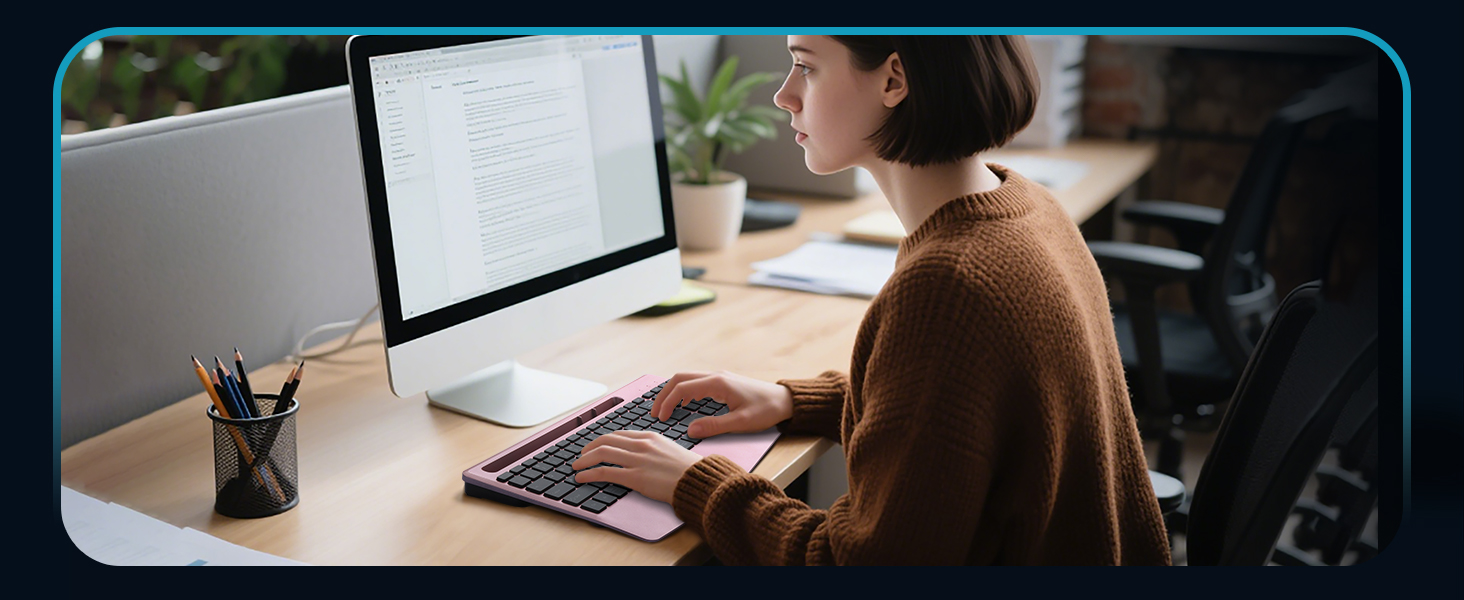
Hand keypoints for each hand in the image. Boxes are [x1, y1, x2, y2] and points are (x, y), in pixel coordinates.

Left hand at [571, 431, 701, 503]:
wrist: (698, 480)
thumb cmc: (689, 469)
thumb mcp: (670, 450)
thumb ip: (654, 449)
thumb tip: (642, 455)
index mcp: (649, 436)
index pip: (619, 434)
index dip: (603, 440)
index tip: (596, 446)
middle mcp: (640, 445)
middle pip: (605, 441)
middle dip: (589, 448)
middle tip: (581, 455)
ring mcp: (637, 460)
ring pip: (601, 454)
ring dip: (584, 460)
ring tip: (576, 466)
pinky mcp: (635, 477)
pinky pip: (604, 472)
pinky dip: (589, 474)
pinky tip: (581, 477)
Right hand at [651, 371, 793, 438]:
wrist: (785, 400)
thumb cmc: (766, 410)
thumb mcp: (741, 422)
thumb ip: (715, 426)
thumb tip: (690, 431)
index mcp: (718, 383)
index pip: (683, 387)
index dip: (667, 402)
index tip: (661, 417)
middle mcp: (716, 376)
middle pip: (680, 378)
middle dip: (664, 394)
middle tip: (654, 412)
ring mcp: (719, 377)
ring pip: (687, 378)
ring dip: (673, 391)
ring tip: (664, 409)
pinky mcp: (722, 382)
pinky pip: (696, 382)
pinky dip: (684, 391)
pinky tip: (683, 404)